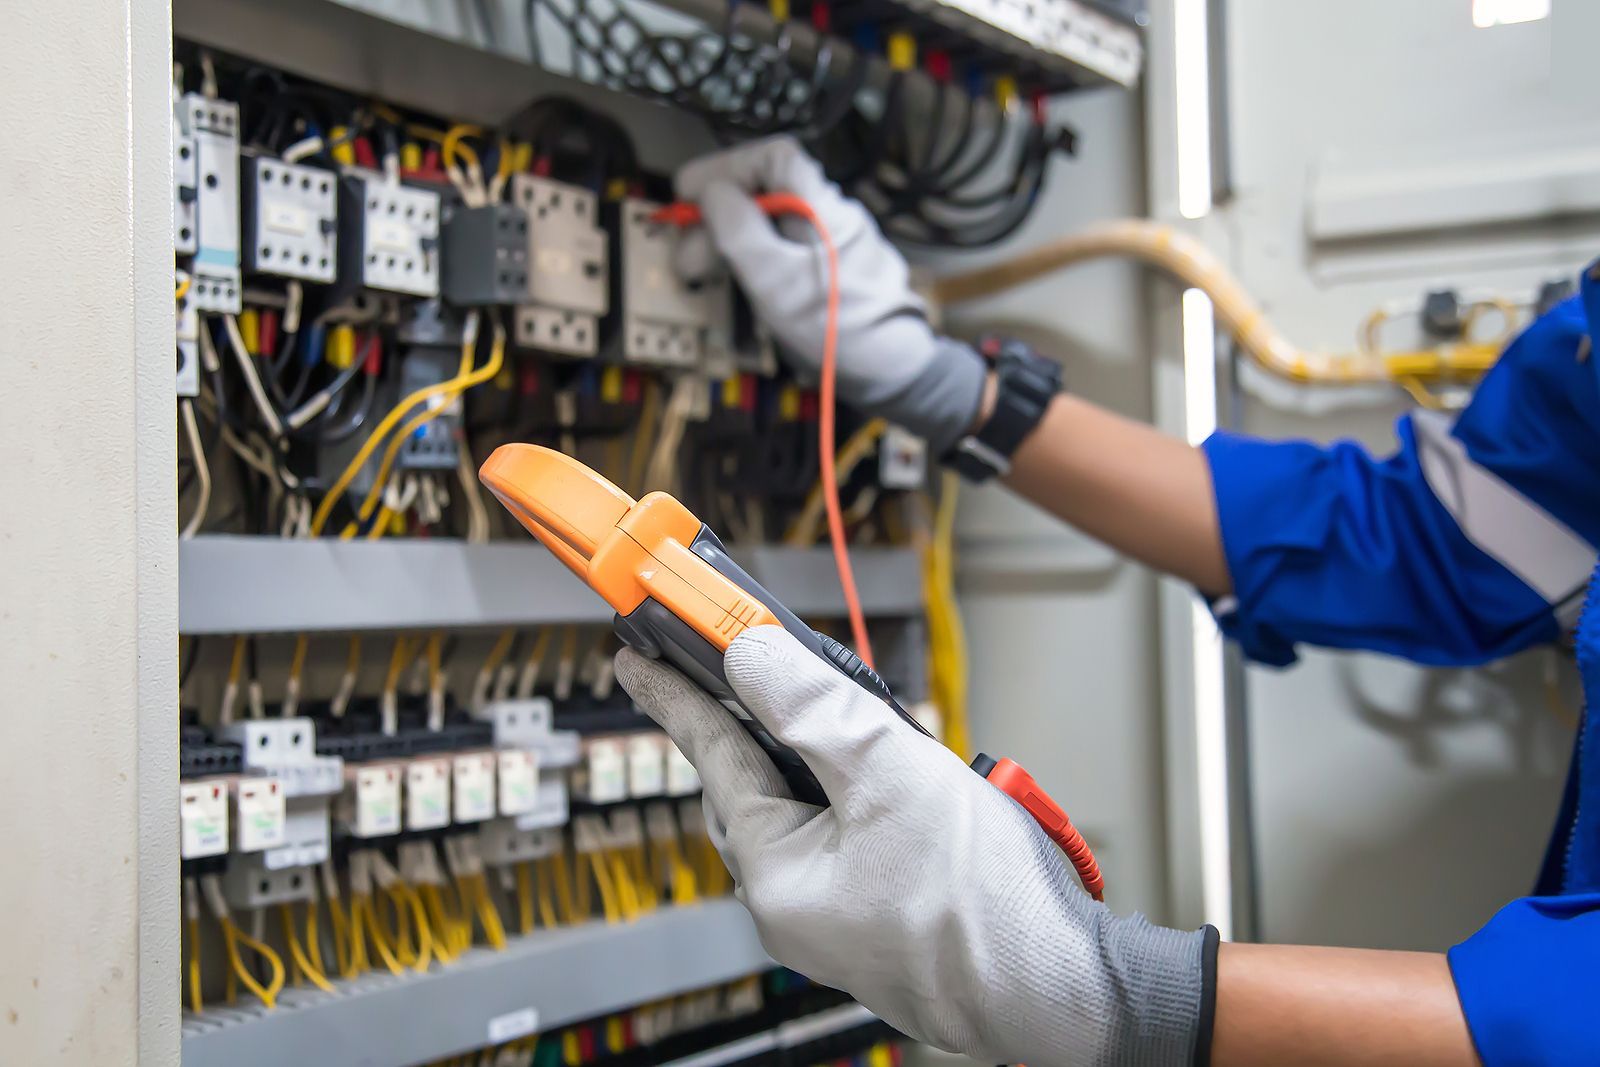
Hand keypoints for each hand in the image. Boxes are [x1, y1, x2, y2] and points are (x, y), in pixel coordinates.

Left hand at [615, 626, 1210, 1066]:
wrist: (1068, 993)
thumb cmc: (984, 911)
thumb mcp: (887, 774)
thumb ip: (812, 706)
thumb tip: (750, 656)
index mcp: (777, 876)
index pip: (713, 757)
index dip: (679, 693)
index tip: (640, 658)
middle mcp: (798, 904)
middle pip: (756, 786)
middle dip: (760, 724)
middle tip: (746, 670)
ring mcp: (843, 915)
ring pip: (810, 812)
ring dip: (826, 759)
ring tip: (859, 724)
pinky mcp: (888, 917)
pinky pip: (852, 838)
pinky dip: (862, 797)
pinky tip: (907, 783)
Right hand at [674, 136, 986, 453]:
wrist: (892, 372)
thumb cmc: (836, 327)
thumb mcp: (776, 281)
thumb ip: (741, 232)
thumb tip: (712, 192)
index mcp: (822, 205)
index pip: (771, 157)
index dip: (725, 167)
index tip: (688, 193)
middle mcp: (829, 214)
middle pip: (764, 191)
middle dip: (717, 215)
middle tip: (684, 253)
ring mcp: (829, 243)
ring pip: (768, 222)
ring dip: (728, 239)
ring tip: (697, 270)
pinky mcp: (828, 270)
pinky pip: (781, 248)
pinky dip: (749, 258)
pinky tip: (732, 280)